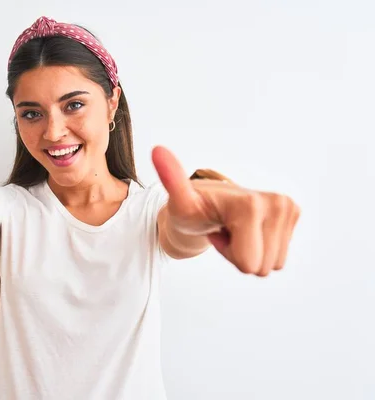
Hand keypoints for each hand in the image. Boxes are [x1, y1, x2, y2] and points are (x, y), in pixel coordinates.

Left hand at [152, 146, 300, 276]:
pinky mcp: (293, 215)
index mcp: (252, 204)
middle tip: (224, 229)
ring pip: (272, 264)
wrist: (206, 202)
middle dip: (239, 254)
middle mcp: (278, 202)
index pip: (248, 264)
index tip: (216, 228)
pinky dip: (260, 249)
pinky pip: (279, 257)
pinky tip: (244, 230)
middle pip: (261, 267)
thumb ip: (171, 179)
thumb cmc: (191, 208)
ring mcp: (288, 208)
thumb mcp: (179, 201)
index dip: (227, 252)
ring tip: (232, 228)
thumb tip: (157, 151)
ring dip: (249, 252)